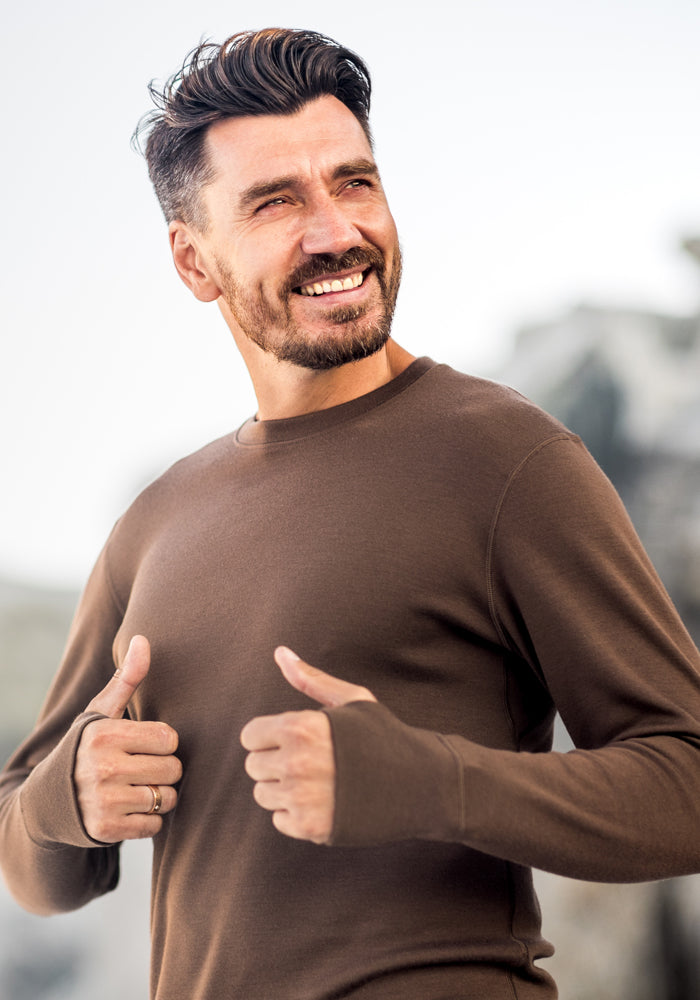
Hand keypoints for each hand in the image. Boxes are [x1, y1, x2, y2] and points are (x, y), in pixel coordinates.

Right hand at [73, 635, 181, 842]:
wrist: (49, 801)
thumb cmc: (86, 749)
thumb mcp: (101, 713)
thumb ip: (127, 678)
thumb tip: (143, 638)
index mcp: (105, 734)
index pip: (169, 738)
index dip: (163, 743)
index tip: (144, 746)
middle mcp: (102, 768)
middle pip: (172, 769)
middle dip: (165, 770)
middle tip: (143, 770)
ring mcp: (104, 801)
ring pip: (167, 798)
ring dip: (160, 796)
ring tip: (138, 788)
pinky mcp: (106, 830)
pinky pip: (154, 824)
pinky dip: (149, 820)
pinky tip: (129, 809)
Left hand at [240, 647, 375, 843]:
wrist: (419, 784)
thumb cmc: (383, 737)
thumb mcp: (351, 699)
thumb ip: (310, 679)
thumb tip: (280, 652)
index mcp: (300, 728)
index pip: (250, 736)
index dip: (270, 736)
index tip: (292, 740)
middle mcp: (296, 763)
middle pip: (254, 766)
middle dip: (276, 763)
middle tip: (308, 762)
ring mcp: (302, 798)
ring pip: (263, 795)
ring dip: (284, 790)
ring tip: (316, 781)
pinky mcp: (310, 828)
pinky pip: (280, 821)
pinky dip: (297, 815)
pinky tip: (324, 802)